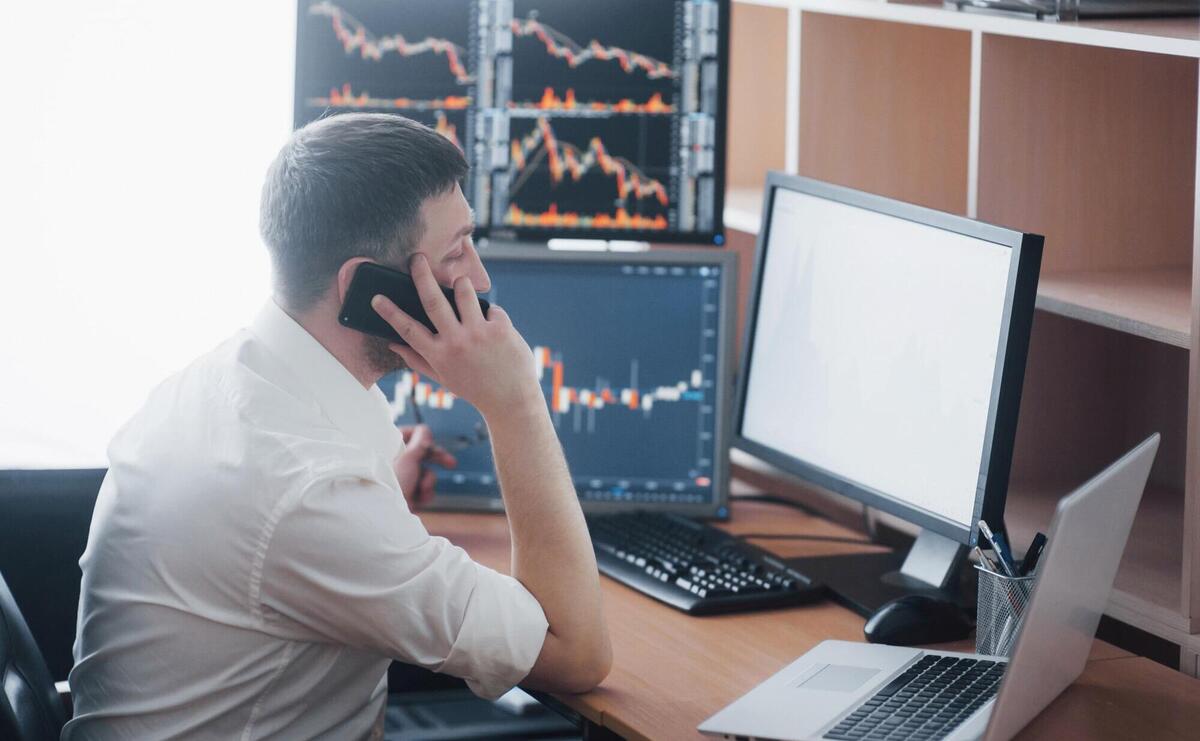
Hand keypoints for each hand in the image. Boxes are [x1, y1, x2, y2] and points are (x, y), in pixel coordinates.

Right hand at [371, 253, 542, 420]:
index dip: (390, 313)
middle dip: (422, 276)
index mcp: (439, 355)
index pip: (408, 329)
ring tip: (461, 286)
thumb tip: (393, 344)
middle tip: (416, 258)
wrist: (512, 401)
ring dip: (462, 285)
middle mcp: (456, 342)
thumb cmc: (475, 388)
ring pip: (464, 292)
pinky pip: (492, 307)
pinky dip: (491, 314)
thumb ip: (418, 360)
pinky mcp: (501, 328)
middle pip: (433, 301)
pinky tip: (495, 329)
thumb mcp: (443, 379)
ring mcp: (479, 333)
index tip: (376, 298)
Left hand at [392, 424, 456, 509]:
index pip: (409, 434)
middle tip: (452, 464)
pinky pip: (424, 489)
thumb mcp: (408, 458)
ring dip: (428, 481)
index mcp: (390, 450)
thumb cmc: (392, 482)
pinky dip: (425, 493)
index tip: (429, 442)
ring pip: (426, 473)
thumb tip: (425, 430)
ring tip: (422, 489)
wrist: (383, 514)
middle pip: (422, 454)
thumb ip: (420, 442)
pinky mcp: (408, 494)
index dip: (422, 438)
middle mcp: (396, 463)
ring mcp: (403, 479)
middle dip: (437, 461)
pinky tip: (419, 500)